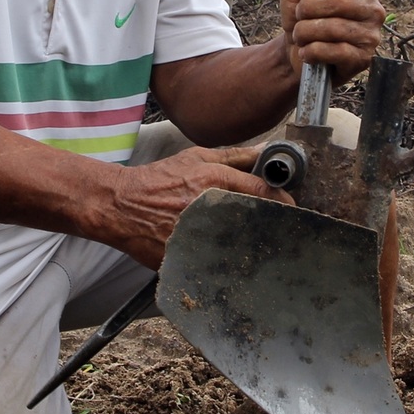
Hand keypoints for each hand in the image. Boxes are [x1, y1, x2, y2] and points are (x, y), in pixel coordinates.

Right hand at [102, 146, 288, 267]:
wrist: (122, 206)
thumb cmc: (160, 180)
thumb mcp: (196, 157)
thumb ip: (234, 156)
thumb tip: (265, 151)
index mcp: (215, 181)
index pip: (263, 192)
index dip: (283, 201)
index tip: (290, 208)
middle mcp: (210, 207)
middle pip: (258, 221)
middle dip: (271, 224)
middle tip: (278, 228)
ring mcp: (200, 235)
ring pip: (242, 245)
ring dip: (251, 244)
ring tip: (254, 244)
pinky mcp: (189, 257)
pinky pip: (218, 262)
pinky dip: (227, 260)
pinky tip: (229, 257)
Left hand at [279, 0, 385, 81]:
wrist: (295, 51)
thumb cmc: (302, 14)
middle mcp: (373, 7)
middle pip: (340, 1)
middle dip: (308, 9)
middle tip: (300, 15)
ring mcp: (371, 34)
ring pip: (334, 28)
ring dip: (305, 32)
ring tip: (302, 35)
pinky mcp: (363, 59)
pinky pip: (335, 51)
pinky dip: (312, 51)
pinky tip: (308, 52)